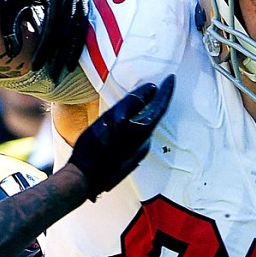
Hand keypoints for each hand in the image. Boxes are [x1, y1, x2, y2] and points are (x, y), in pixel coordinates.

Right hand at [68, 75, 173, 199]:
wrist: (84, 178)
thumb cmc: (95, 147)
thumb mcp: (112, 118)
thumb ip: (132, 102)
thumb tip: (151, 88)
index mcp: (143, 131)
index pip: (161, 105)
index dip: (166, 90)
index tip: (171, 78)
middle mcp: (144, 142)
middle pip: (155, 116)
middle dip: (158, 100)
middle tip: (159, 86)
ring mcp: (137, 153)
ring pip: (145, 127)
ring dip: (146, 112)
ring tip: (145, 100)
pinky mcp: (128, 159)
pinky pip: (137, 137)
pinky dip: (137, 124)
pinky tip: (130, 123)